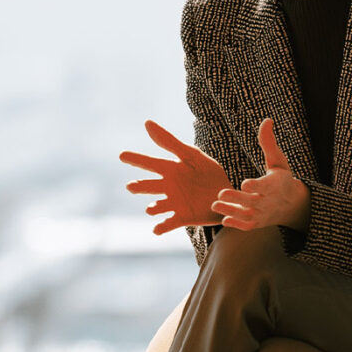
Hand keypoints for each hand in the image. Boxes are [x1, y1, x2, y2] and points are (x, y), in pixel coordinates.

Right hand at [120, 120, 231, 234]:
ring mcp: (175, 203)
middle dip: (139, 186)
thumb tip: (147, 123)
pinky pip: (169, 223)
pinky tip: (156, 229)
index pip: (149, 163)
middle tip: (131, 186)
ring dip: (153, 207)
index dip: (136, 159)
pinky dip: (162, 227)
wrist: (230, 195)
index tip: (121, 155)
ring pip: (157, 205)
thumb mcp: (191, 155)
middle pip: (149, 186)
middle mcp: (168, 186)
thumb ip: (170, 142)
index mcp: (170, 169)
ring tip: (150, 208)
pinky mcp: (183, 217)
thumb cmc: (210, 172)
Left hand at [210, 118, 310, 232]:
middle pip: (252, 201)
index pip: (264, 186)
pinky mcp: (257, 223)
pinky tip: (222, 220)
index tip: (245, 183)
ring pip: (247, 215)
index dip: (256, 186)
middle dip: (237, 198)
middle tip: (221, 193)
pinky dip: (236, 225)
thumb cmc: (281, 178)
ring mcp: (262, 213)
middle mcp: (268, 201)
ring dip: (231, 212)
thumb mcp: (278, 160)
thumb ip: (269, 142)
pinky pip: (247, 226)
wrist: (292, 205)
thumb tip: (267, 120)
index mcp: (274, 184)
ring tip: (214, 206)